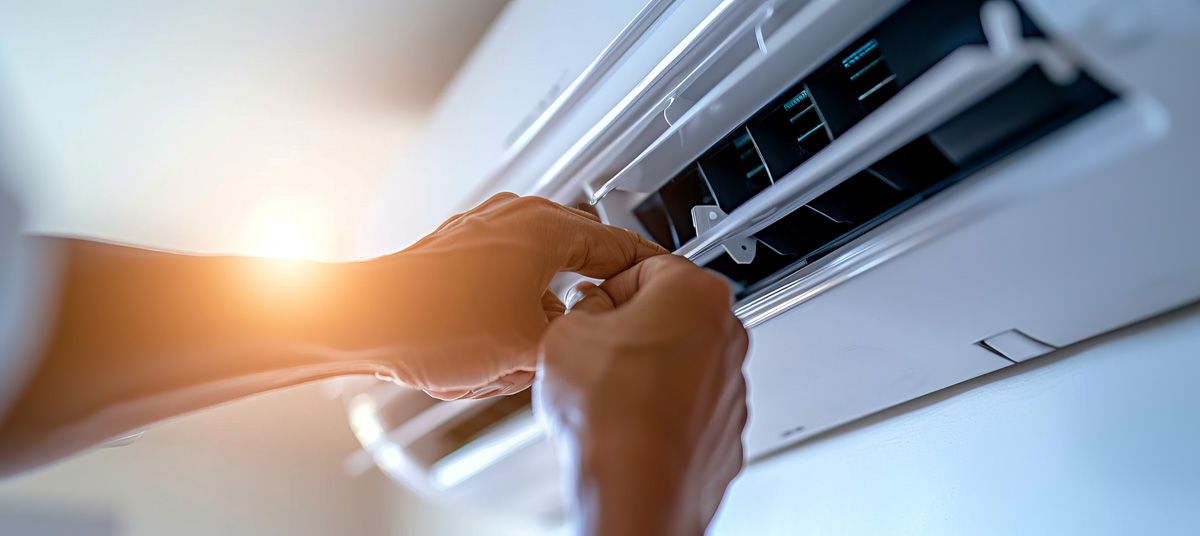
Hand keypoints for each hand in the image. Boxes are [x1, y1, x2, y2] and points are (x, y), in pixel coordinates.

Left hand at [365, 193, 665, 398]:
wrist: (360, 320)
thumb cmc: (430, 323)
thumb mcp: (528, 348)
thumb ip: (577, 339)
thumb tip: (586, 338)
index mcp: (547, 227)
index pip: (621, 246)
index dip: (647, 276)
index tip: (665, 290)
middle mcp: (517, 218)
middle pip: (580, 261)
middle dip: (579, 307)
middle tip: (584, 338)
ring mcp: (486, 231)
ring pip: (541, 278)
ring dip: (537, 317)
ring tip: (515, 353)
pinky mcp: (459, 253)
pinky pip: (506, 284)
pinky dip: (508, 315)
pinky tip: (488, 349)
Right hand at [535, 255, 748, 535]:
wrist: (634, 490)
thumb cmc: (611, 415)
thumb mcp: (568, 332)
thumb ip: (584, 305)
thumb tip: (590, 307)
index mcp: (696, 295)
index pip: (647, 266)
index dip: (609, 286)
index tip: (593, 303)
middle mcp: (727, 337)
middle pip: (672, 313)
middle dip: (633, 327)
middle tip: (595, 347)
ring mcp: (732, 387)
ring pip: (682, 361)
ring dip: (648, 370)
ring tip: (607, 392)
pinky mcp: (726, 431)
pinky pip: (688, 407)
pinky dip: (662, 411)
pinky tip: (627, 422)